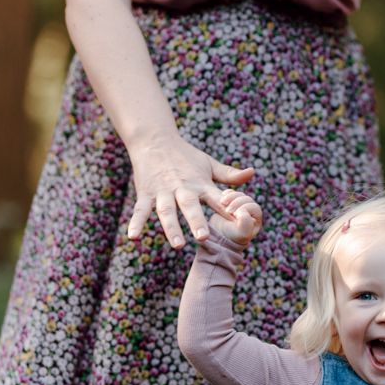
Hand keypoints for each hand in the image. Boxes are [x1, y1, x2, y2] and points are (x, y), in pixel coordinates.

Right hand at [126, 134, 254, 247]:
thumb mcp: (209, 163)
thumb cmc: (186, 156)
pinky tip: (132, 237)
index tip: (238, 222)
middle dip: (197, 221)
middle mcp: (182, 188)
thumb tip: (252, 173)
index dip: (227, 209)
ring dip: (171, 228)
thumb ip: (229, 175)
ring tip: (178, 245)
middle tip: (204, 238)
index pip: (217, 198)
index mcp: (200, 184)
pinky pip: (140, 210)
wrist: (155, 140)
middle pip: (190, 206)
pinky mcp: (145, 193)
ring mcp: (163, 191)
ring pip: (167, 211)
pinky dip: (135, 223)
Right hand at [208, 190, 263, 246]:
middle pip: (246, 199)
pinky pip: (231, 193)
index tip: (234, 215)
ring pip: (239, 195)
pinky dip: (227, 194)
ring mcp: (240, 207)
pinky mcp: (231, 204)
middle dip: (236, 202)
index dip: (243, 208)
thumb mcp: (241, 234)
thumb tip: (243, 212)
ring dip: (231, 197)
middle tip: (228, 210)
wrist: (218, 237)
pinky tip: (222, 198)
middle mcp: (250, 212)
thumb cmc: (232, 238)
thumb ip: (246, 224)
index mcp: (256, 218)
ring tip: (223, 202)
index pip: (253, 207)